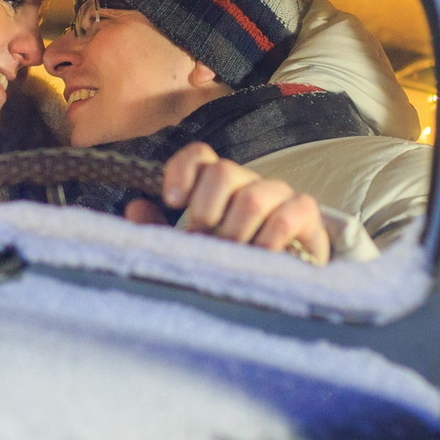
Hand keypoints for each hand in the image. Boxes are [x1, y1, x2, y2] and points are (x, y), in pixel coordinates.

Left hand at [123, 142, 330, 264]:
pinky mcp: (305, 213)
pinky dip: (268, 241)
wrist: (283, 283)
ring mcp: (279, 194)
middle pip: (224, 172)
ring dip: (237, 234)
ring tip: (233, 256)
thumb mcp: (192, 248)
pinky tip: (261, 257)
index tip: (172, 200)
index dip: (182, 170)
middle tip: (205, 239)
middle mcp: (248, 182)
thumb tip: (133, 207)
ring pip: (253, 198)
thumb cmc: (232, 261)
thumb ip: (161, 230)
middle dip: (207, 211)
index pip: (199, 155)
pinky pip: (286, 216)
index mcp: (217, 184)